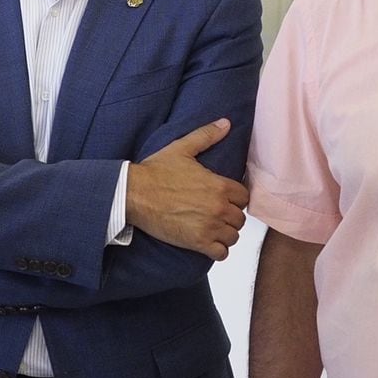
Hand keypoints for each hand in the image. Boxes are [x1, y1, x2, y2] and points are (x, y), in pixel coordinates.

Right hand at [124, 119, 246, 257]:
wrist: (134, 194)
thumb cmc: (156, 171)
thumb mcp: (182, 148)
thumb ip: (206, 136)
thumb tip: (226, 123)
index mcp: (218, 185)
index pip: (244, 197)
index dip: (235, 198)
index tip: (225, 199)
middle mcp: (218, 207)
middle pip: (240, 218)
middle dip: (230, 217)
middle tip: (216, 215)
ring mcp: (209, 227)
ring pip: (233, 236)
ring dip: (225, 234)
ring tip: (212, 229)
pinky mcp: (197, 243)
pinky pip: (221, 253)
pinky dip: (217, 250)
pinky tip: (208, 243)